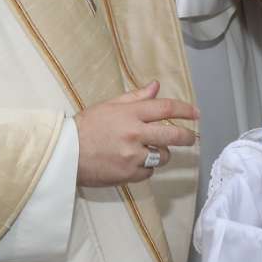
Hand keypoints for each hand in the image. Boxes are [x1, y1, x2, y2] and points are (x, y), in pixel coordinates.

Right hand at [75, 81, 198, 186]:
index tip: (196, 114)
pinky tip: (135, 163)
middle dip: (187, 137)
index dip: (185, 110)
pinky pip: (149, 172)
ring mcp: (132, 156)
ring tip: (150, 151)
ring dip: (162, 154)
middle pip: (173, 135)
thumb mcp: (109, 106)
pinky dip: (146, 168)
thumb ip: (135, 97)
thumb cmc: (85, 126)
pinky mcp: (128, 174)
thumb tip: (156, 86)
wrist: (65, 153)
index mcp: (130, 113)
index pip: (165, 108)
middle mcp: (134, 133)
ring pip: (163, 156)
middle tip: (191, 138)